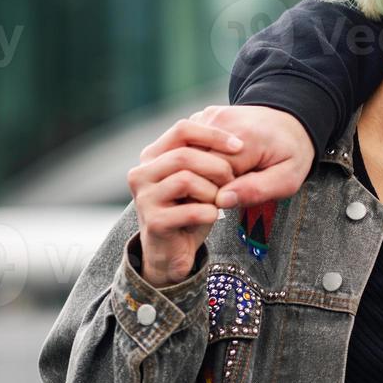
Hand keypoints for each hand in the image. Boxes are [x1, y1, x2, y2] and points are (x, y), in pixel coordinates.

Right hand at [128, 120, 241, 287]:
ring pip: (186, 179)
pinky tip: (212, 217)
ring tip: (220, 201)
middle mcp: (142, 171)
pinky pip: (191, 210)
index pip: (183, 129)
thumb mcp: (206, 176)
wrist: (175, 253)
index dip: (214, 136)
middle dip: (217, 167)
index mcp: (154, 153)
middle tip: (232, 182)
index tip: (240, 146)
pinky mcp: (153, 221)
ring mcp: (144, 196)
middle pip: (185, 154)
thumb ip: (215, 157)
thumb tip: (232, 153)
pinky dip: (211, 213)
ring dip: (213, 192)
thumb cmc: (197, 205)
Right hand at [183, 105, 314, 209]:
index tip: (238, 190)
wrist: (292, 120)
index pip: (214, 176)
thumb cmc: (291, 153)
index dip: (222, 191)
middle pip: (195, 163)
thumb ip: (256, 191)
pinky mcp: (204, 115)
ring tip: (227, 171)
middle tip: (234, 181)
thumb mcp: (287, 179)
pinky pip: (187, 143)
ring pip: (186, 153)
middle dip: (209, 180)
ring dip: (199, 168)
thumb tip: (221, 200)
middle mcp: (223, 121)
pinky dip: (197, 156)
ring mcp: (210, 115)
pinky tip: (217, 159)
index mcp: (246, 138)